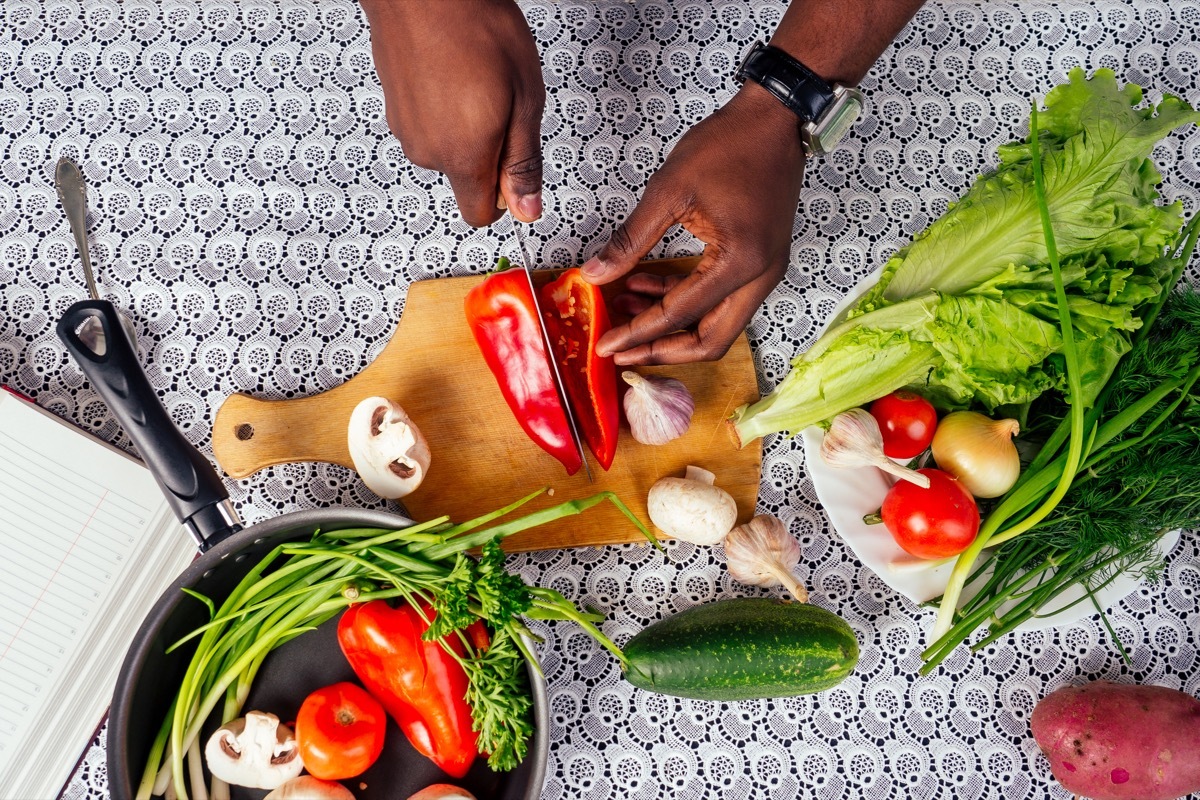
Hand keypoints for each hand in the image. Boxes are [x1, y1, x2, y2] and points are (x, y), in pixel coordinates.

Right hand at [360, 0, 544, 225]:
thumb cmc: (476, 29)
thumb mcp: (524, 100)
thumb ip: (523, 163)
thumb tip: (527, 209)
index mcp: (461, 157)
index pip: (479, 214)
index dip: (504, 195)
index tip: (514, 161)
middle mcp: (427, 151)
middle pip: (465, 178)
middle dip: (488, 152)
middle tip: (501, 103)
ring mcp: (406, 128)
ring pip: (446, 148)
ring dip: (465, 126)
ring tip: (474, 80)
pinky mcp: (394, 107)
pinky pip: (428, 123)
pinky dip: (443, 107)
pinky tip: (452, 72)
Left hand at [582, 84, 806, 364]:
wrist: (774, 119)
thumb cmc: (728, 144)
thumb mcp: (669, 191)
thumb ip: (630, 240)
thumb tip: (595, 275)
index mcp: (740, 261)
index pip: (680, 314)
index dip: (638, 333)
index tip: (606, 345)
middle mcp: (761, 276)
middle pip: (711, 340)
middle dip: (663, 350)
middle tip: (621, 350)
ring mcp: (765, 271)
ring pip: (718, 325)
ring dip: (673, 327)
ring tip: (625, 313)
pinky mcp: (760, 262)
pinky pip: (722, 299)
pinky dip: (685, 301)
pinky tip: (645, 286)